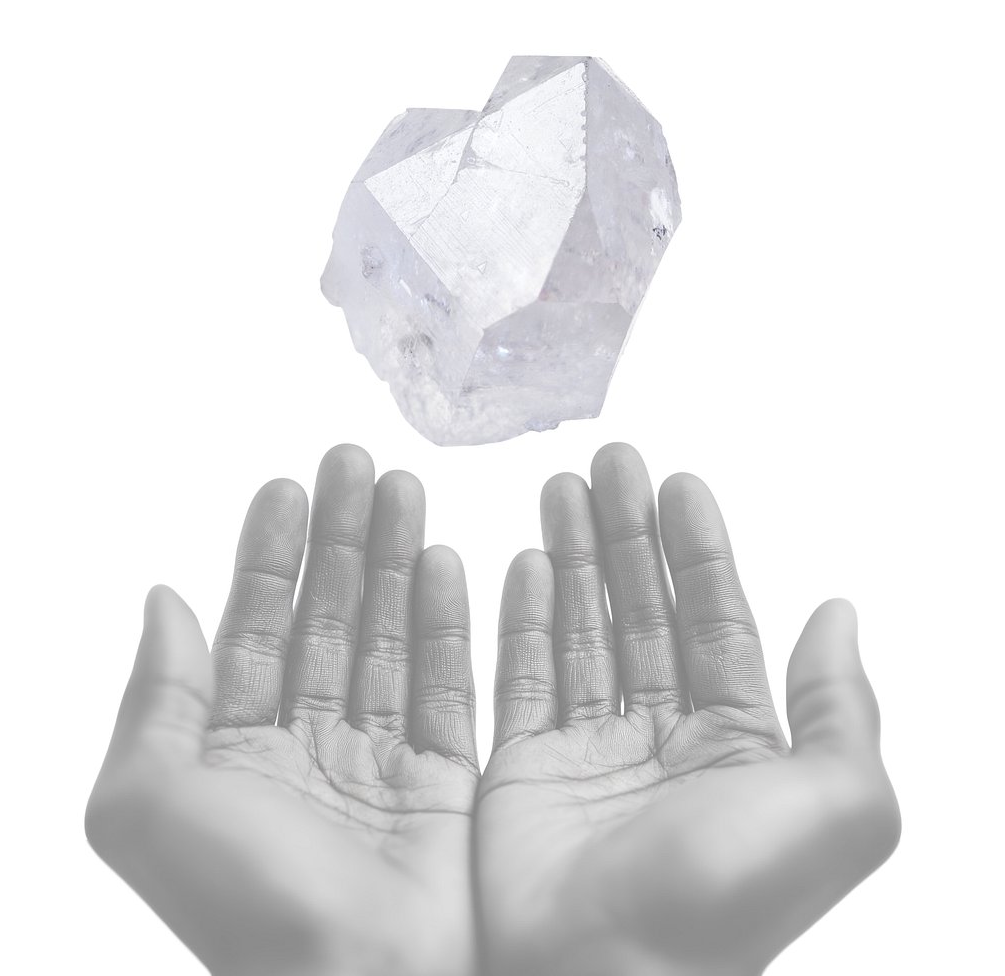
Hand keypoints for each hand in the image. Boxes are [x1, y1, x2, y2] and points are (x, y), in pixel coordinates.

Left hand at [86, 445, 478, 975]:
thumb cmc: (244, 906)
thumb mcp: (148, 800)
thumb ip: (156, 696)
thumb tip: (162, 601)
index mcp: (233, 753)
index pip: (254, 628)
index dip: (268, 554)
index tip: (288, 488)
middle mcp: (305, 747)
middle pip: (327, 616)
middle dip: (340, 538)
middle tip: (356, 463)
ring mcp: (377, 760)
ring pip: (386, 635)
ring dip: (394, 560)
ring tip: (404, 489)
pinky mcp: (442, 778)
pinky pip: (445, 681)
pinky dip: (444, 621)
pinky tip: (445, 560)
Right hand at [477, 443, 899, 975]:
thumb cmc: (726, 899)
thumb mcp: (836, 808)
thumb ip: (841, 708)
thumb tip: (837, 613)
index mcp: (739, 744)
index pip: (715, 620)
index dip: (697, 549)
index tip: (677, 484)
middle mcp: (665, 740)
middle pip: (644, 610)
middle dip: (627, 534)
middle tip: (609, 464)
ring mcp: (590, 752)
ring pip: (583, 630)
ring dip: (572, 557)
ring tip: (560, 489)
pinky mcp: (524, 770)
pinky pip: (522, 674)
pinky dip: (522, 616)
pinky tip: (522, 559)